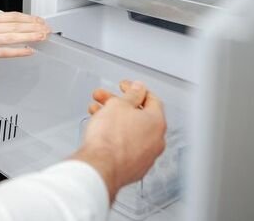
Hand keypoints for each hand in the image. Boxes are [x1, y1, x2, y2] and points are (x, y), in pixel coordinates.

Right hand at [0, 11, 49, 68]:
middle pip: (15, 25)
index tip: (40, 21)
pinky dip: (18, 51)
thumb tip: (18, 23)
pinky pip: (5, 52)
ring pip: (12, 37)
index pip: (13, 16)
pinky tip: (29, 51)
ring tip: (41, 37)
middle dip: (33, 27)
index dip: (29, 18)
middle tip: (45, 29)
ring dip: (29, 37)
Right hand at [72, 80, 166, 202]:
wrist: (100, 167)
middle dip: (119, 104)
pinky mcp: (133, 168)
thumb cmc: (110, 138)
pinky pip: (126, 146)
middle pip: (139, 115)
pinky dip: (115, 136)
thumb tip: (138, 89)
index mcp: (157, 123)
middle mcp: (156, 141)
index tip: (125, 86)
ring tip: (97, 113)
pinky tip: (102, 132)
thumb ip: (131, 94)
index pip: (151, 100)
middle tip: (105, 98)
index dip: (135, 89)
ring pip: (130, 131)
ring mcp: (146, 156)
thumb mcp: (118, 105)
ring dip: (114, 119)